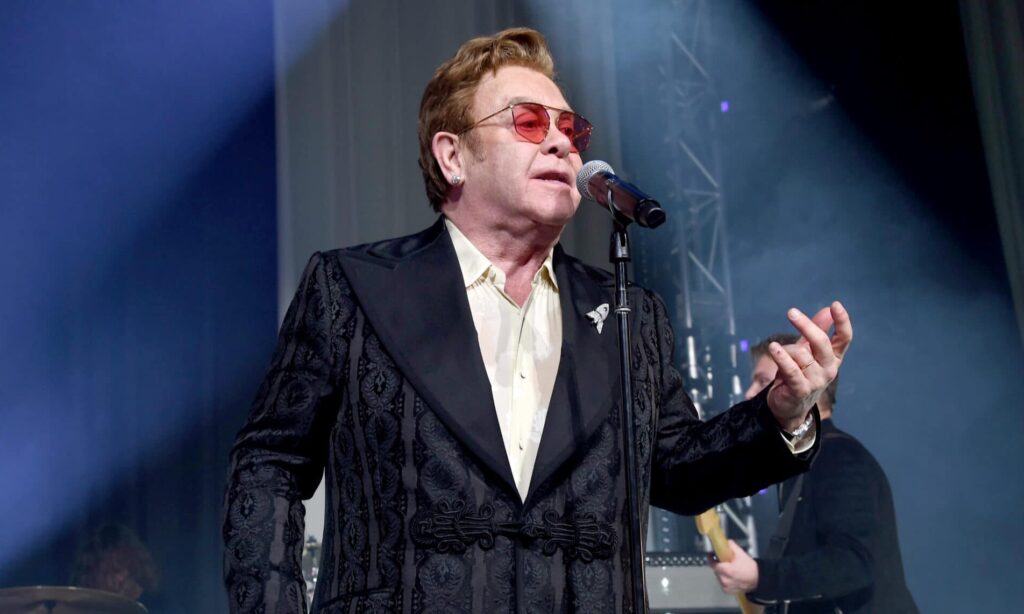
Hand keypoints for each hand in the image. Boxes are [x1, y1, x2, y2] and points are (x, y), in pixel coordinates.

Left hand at [709, 539, 758, 593]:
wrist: (758, 579)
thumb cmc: (749, 567)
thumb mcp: (741, 553)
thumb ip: (731, 546)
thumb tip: (725, 542)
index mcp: (726, 570)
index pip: (712, 563)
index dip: (711, 558)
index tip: (711, 554)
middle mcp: (724, 580)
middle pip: (716, 569)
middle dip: (718, 564)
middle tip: (723, 561)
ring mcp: (725, 586)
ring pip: (718, 576)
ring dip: (721, 572)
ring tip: (728, 569)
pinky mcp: (727, 591)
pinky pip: (722, 583)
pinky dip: (724, 579)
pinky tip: (730, 576)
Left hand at [767, 301, 851, 430]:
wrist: (788, 406)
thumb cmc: (799, 374)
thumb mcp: (808, 351)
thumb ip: (817, 331)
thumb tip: (827, 310)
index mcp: (833, 358)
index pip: (844, 338)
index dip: (842, 322)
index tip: (836, 305)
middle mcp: (829, 369)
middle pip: (821, 343)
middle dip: (806, 326)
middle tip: (791, 312)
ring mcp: (816, 381)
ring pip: (800, 354)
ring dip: (785, 350)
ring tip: (778, 355)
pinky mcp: (801, 389)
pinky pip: (791, 369)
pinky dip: (781, 357)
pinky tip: (773, 348)